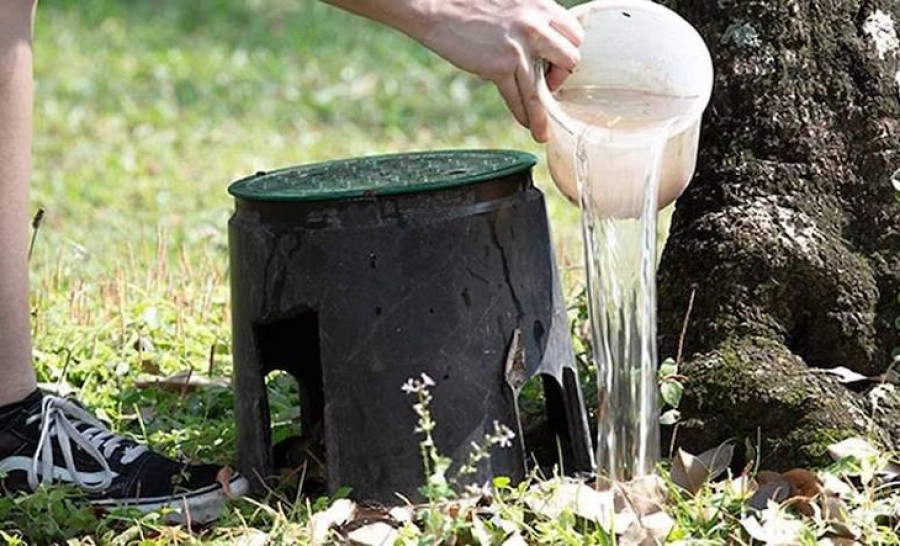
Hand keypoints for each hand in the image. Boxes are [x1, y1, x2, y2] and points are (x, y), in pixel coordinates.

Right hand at [412, 0, 582, 141]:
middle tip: (547, 83)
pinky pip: (519, 99)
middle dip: (561, 75)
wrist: (436, 4)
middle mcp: (535, 25)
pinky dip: (525, 116)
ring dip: (543, 114)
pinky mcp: (499, 66)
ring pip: (543, 89)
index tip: (554, 61)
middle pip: (570, 59)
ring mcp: (518, 48)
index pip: (573, 33)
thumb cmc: (468, 1)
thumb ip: (529, 18)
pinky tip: (526, 125)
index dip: (566, 50)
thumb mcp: (512, 2)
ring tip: (542, 132)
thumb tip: (537, 45)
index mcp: (541, 5)